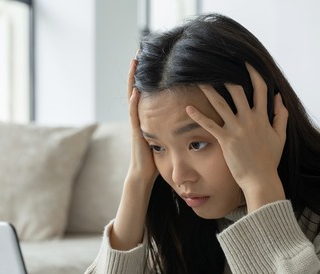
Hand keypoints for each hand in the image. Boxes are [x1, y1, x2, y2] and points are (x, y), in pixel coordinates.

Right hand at [126, 58, 157, 187]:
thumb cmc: (156, 158)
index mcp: (146, 116)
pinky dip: (134, 102)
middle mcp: (139, 116)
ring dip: (133, 80)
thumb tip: (186, 114)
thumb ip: (170, 125)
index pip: (146, 91)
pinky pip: (134, 114)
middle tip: (138, 51)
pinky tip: (136, 90)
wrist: (144, 175)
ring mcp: (135, 123)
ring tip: (134, 63)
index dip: (147, 75)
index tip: (150, 58)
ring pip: (132, 97)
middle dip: (137, 71)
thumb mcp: (165, 136)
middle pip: (137, 88)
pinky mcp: (136, 132)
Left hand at [186, 64, 288, 210]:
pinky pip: (210, 125)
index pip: (260, 89)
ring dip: (209, 90)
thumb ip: (280, 115)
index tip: (246, 62)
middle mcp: (250, 120)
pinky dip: (198, 116)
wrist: (260, 179)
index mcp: (263, 117)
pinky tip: (188, 108)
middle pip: (237, 91)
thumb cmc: (269, 160)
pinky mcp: (226, 140)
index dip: (254, 73)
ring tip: (199, 80)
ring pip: (221, 104)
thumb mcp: (280, 136)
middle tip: (216, 64)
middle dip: (226, 76)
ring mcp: (237, 129)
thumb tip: (279, 97)